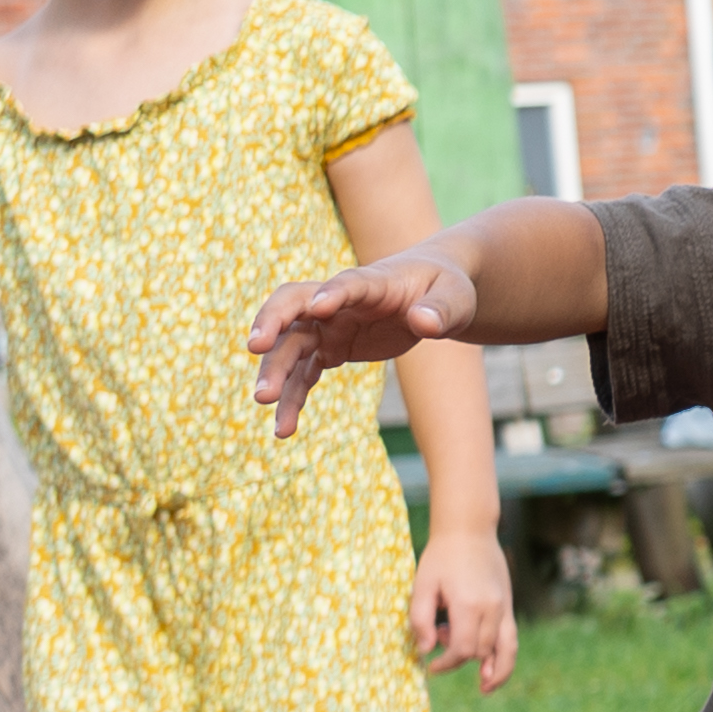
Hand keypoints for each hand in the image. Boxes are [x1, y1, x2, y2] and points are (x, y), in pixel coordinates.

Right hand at [248, 239, 480, 435]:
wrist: (433, 293)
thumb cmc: (445, 289)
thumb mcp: (455, 298)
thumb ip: (441, 310)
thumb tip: (426, 323)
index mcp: (373, 282)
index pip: (349, 284)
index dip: (334, 292)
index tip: (319, 307)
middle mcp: (339, 301)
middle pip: (296, 306)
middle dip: (274, 324)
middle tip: (256, 348)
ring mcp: (329, 325)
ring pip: (292, 346)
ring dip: (276, 371)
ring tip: (264, 403)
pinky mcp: (329, 348)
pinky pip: (304, 374)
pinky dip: (292, 398)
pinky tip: (284, 429)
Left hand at [412, 530, 518, 691]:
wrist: (469, 531)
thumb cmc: (440, 557)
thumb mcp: (421, 586)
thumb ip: (420, 620)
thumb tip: (426, 651)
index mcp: (469, 604)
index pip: (462, 649)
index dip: (445, 664)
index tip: (430, 667)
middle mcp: (492, 609)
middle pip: (479, 651)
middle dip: (458, 658)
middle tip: (440, 638)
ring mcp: (504, 607)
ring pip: (501, 650)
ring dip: (489, 667)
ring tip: (485, 687)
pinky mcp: (508, 605)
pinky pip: (511, 639)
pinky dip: (505, 658)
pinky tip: (495, 672)